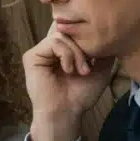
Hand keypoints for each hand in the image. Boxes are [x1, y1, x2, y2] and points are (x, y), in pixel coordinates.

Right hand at [23, 26, 115, 140]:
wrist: (66, 112)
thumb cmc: (81, 95)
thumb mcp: (100, 68)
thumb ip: (102, 48)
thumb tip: (107, 31)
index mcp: (64, 49)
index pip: (72, 28)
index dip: (84, 30)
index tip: (98, 43)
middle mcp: (51, 47)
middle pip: (68, 28)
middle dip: (83, 43)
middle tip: (90, 64)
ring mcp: (41, 51)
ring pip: (62, 35)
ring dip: (77, 53)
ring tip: (82, 71)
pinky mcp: (32, 56)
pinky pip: (53, 43)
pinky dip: (66, 55)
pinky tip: (69, 70)